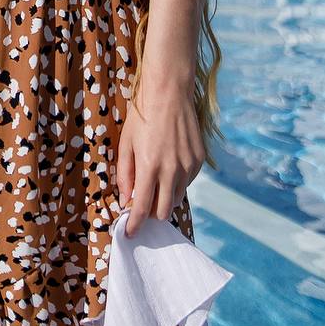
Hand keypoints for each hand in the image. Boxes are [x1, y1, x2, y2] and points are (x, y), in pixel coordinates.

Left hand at [115, 83, 204, 238]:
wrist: (169, 92)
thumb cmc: (142, 115)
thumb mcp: (126, 144)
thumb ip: (125, 175)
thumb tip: (126, 200)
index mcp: (149, 167)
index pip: (142, 208)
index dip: (135, 224)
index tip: (130, 233)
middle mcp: (171, 170)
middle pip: (164, 210)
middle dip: (151, 214)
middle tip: (142, 207)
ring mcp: (188, 165)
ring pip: (177, 198)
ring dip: (165, 199)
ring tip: (155, 186)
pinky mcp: (199, 160)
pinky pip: (187, 182)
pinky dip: (177, 183)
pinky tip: (169, 169)